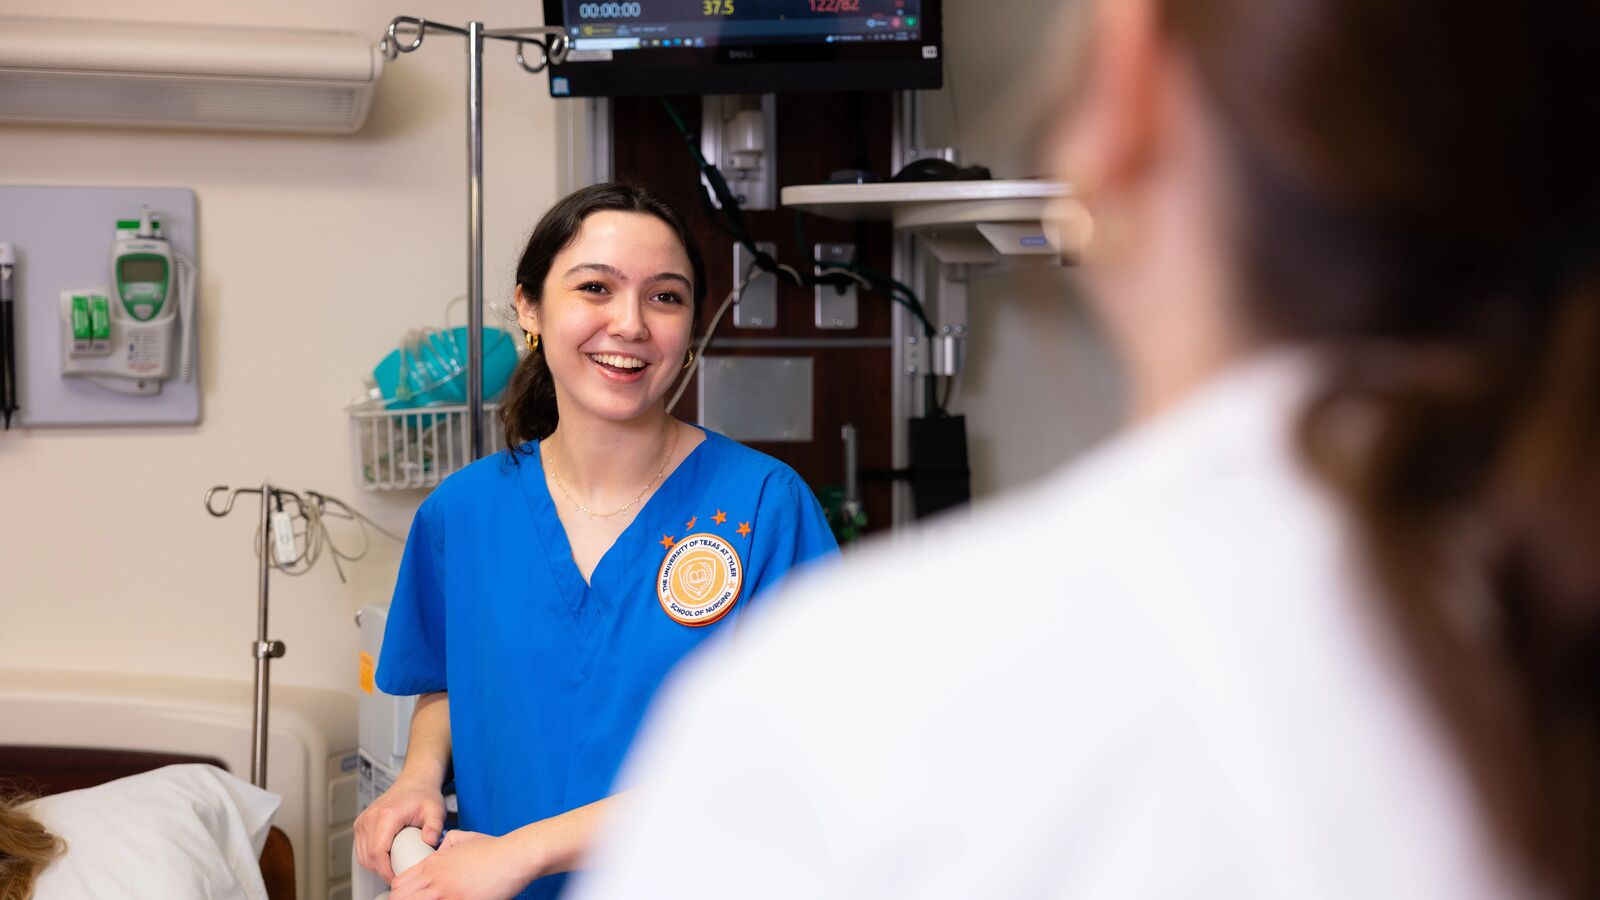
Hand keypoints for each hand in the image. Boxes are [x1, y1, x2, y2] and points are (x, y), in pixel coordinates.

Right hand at [353, 775, 445, 883]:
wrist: (415, 782)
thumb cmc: (424, 795)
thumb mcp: (436, 810)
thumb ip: (435, 826)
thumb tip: (430, 841)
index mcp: (386, 815)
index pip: (378, 853)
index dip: (386, 871)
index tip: (398, 878)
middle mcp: (370, 817)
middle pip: (368, 857)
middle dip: (383, 871)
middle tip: (401, 873)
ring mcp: (363, 820)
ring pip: (362, 856)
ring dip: (376, 866)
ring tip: (395, 866)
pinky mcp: (361, 824)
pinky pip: (361, 849)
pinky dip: (372, 858)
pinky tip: (387, 859)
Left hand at [388, 831, 537, 899]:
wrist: (515, 856)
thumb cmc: (495, 849)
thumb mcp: (465, 838)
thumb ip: (446, 843)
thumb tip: (439, 850)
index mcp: (434, 862)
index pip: (399, 883)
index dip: (398, 894)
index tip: (406, 898)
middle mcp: (436, 877)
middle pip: (400, 897)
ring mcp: (446, 892)